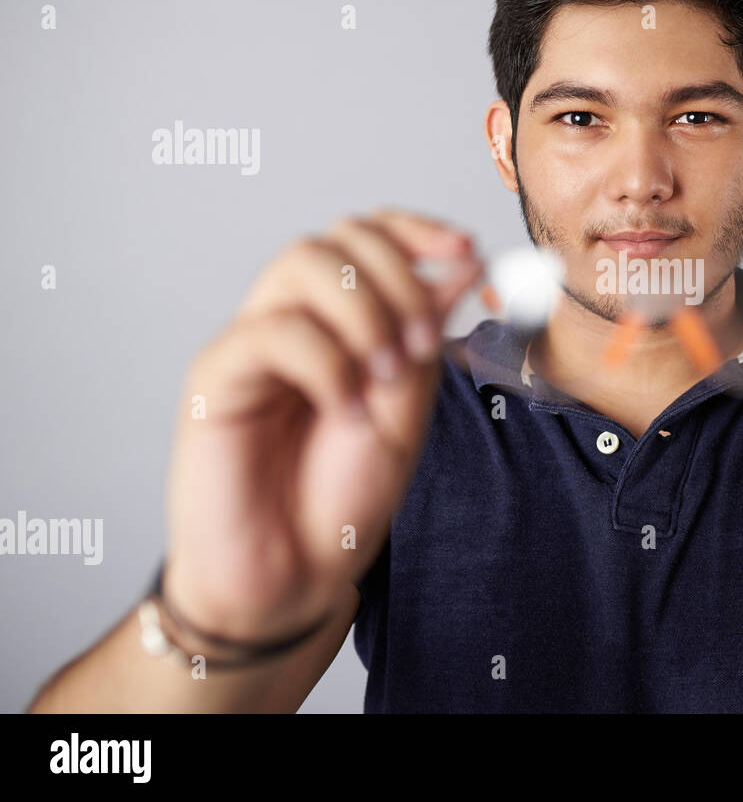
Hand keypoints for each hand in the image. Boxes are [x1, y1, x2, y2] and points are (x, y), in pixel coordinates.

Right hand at [162, 210, 483, 638]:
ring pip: (302, 262)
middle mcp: (295, 319)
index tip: (467, 251)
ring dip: (365, 311)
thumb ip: (426, 333)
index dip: (417, 230)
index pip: (369, 236)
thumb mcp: (408, 407)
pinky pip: (272, 331)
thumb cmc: (343, 494)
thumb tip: (462, 262)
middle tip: (423, 345)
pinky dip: (327, 364)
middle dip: (399, 276)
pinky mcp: (216, 376)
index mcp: (342, 320)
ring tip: (386, 374)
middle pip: (339, 236)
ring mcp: (253, 342)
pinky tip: (344, 411)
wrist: (296, 572)